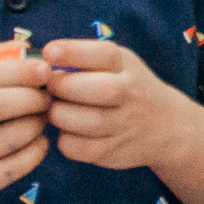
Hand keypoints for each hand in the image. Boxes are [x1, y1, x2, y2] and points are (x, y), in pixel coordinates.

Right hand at [0, 55, 51, 203]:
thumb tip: (29, 56)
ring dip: (38, 124)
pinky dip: (36, 151)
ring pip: (11, 137)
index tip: (45, 70)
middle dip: (33, 97)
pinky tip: (39, 142)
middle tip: (48, 97)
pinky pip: (14, 167)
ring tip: (44, 118)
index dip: (20, 70)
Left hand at [36, 39, 199, 171]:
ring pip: (87, 122)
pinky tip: (68, 131)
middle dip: (63, 87)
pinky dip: (65, 141)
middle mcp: (132, 93)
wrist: (166, 125)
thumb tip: (37, 62)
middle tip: (49, 88)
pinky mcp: (115, 151)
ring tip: (56, 110)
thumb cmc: (125, 87)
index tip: (49, 52)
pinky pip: (80, 148)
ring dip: (60, 115)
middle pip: (99, 90)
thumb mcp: (117, 64)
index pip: (104, 54)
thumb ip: (83, 59)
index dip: (74, 52)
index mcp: (127, 66)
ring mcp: (126, 124)